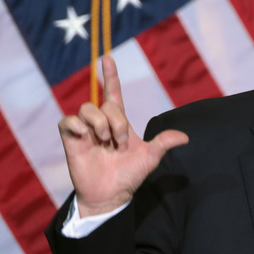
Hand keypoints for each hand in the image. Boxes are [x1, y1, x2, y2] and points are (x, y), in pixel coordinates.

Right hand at [57, 56, 188, 216]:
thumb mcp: (150, 157)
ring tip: (105, 142)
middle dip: (116, 122)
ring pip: (87, 108)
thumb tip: (186, 138)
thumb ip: (164, 143)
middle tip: (119, 143)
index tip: (107, 58)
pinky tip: (86, 137)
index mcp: (118, 121)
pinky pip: (67, 120)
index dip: (110, 75)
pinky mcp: (71, 139)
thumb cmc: (129, 175)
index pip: (113, 92)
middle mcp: (101, 122)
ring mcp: (85, 130)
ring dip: (100, 123)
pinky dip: (77, 125)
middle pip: (106, 104)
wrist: (111, 195)